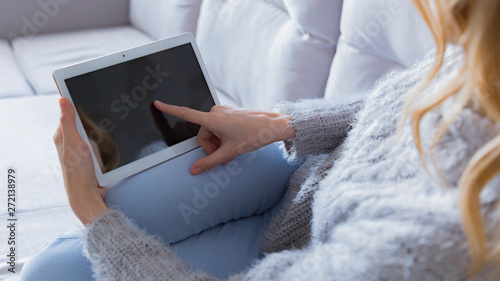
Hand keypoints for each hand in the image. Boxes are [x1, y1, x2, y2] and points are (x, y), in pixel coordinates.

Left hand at [53, 97, 107, 224]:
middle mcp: (70, 141)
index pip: (70, 112)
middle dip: (95, 118)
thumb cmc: (78, 172)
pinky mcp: (91, 156)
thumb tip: (62, 100)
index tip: (90, 96)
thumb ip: (68, 121)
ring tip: (110, 130)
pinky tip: (111, 143)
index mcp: (62, 135)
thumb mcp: (73, 143)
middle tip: (107, 115)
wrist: (87, 194)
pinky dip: (106, 141)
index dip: (79, 103)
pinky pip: (100, 142)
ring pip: (94, 131)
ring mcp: (81, 149)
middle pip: (84, 121)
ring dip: (103, 131)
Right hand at [153, 101, 294, 174]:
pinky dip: (223, 138)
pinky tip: (234, 144)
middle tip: (225, 158)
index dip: (170, 109)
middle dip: (211, 148)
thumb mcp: (230, 152)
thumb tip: (194, 170)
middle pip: (203, 135)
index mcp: (212, 119)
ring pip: (211, 133)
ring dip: (218, 145)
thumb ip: (210, 162)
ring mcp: (222, 112)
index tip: (157, 103)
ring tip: (232, 152)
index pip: (186, 114)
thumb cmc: (253, 135)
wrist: (273, 125)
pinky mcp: (228, 113)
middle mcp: (215, 112)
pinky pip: (219, 128)